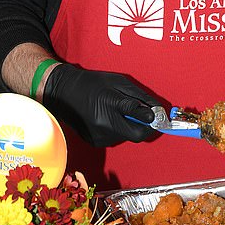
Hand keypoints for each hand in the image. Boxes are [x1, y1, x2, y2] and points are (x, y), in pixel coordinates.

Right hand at [42, 62, 160, 146]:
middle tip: (143, 115)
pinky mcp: (94, 142)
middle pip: (136, 134)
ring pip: (126, 136)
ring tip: (116, 111)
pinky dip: (118, 129)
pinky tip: (107, 117)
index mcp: (110, 104)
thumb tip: (156, 109)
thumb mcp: (118, 82)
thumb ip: (138, 97)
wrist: (63, 92)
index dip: (153, 117)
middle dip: (143, 126)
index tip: (160, 116)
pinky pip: (116, 138)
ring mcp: (98, 136)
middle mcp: (104, 124)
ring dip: (128, 126)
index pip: (139, 115)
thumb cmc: (92, 83)